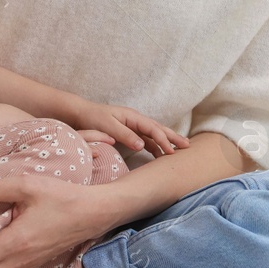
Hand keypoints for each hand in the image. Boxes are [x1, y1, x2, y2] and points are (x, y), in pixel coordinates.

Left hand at [67, 100, 189, 157]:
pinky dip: (155, 146)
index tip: (171, 151)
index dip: (163, 139)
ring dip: (167, 142)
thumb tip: (142, 145)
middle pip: (158, 129)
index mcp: (132, 117)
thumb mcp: (107, 126)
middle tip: (187, 145)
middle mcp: (135, 120)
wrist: (81, 114)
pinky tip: (161, 154)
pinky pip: (146, 139)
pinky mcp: (129, 132)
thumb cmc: (92, 118)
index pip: (152, 128)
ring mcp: (133, 126)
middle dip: (173, 137)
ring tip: (179, 150)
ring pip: (154, 134)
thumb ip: (124, 135)